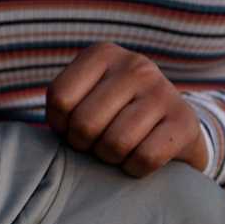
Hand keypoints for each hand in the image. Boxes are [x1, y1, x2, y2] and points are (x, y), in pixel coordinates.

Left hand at [46, 43, 207, 177]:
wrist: (175, 129)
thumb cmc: (115, 116)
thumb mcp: (87, 96)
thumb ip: (63, 104)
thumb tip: (39, 138)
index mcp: (102, 54)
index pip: (59, 98)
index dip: (60, 126)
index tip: (72, 130)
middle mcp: (135, 65)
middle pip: (85, 123)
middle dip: (85, 146)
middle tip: (96, 146)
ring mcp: (163, 91)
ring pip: (114, 143)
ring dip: (110, 159)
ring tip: (117, 152)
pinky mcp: (185, 122)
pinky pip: (144, 158)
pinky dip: (135, 169)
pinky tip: (138, 160)